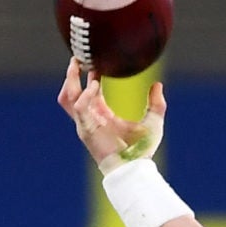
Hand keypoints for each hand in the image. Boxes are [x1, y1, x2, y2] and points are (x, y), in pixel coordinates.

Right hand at [59, 57, 163, 171]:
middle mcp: (91, 119)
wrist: (134, 169)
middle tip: (77, 57)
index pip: (89, 92)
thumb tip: (157, 84)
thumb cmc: (142, 151)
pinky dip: (85, 94)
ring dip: (71, 81)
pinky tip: (96, 84)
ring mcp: (85, 125)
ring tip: (78, 65)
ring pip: (68, 98)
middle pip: (71, 93)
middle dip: (71, 75)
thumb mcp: (153, 122)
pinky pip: (79, 107)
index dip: (90, 76)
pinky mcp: (85, 130)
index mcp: (103, 116)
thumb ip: (156, 104)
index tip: (95, 61)